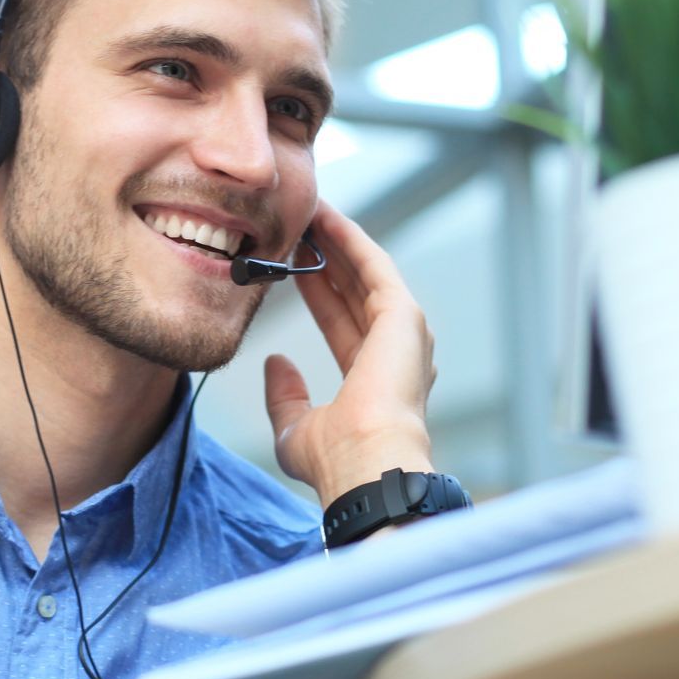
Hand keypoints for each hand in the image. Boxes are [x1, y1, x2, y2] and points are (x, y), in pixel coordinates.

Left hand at [262, 199, 435, 506]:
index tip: (293, 264)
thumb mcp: (295, 428)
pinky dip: (351, 241)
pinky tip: (327, 219)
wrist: (365, 466)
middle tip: (298, 227)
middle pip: (355, 291)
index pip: (340, 321)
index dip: (317, 291)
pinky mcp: (404, 316)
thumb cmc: (336, 461)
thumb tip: (274, 363)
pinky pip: (375, 266)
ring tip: (309, 213)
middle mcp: (394, 353)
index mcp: (373, 379)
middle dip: (327, 258)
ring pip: (366, 274)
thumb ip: (285, 395)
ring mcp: (404, 333)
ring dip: (338, 242)